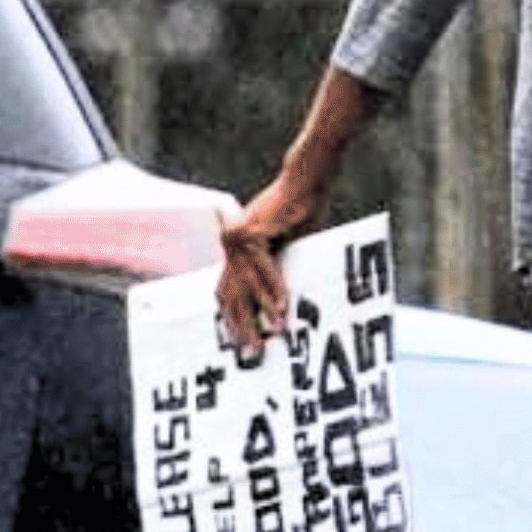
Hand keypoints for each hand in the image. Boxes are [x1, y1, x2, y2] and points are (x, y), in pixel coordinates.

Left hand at [217, 173, 322, 358]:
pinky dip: (273, 290)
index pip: (226, 288)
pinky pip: (264, 269)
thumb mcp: (286, 245)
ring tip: (271, 334)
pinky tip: (280, 308)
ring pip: (247, 284)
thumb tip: (277, 305)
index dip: (231, 316)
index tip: (238, 341)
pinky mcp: (252, 232)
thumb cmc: (301, 212)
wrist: (305, 181)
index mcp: (234, 246)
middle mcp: (230, 241)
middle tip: (251, 350)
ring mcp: (237, 236)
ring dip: (260, 312)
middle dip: (240, 324)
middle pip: (229, 291)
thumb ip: (276, 269)